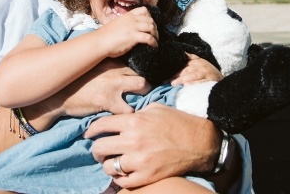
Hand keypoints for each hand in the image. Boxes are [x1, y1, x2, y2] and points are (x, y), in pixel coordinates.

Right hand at [22, 59, 151, 131]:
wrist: (60, 96)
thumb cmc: (76, 83)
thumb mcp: (93, 69)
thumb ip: (108, 68)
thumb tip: (122, 72)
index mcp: (111, 62)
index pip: (135, 63)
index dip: (140, 72)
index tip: (140, 80)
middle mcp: (114, 70)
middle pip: (142, 72)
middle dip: (146, 83)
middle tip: (144, 93)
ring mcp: (113, 85)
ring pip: (142, 86)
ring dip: (143, 96)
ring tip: (139, 103)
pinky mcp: (108, 101)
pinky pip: (129, 109)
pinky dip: (129, 114)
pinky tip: (124, 116)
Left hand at [83, 102, 220, 187]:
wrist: (199, 141)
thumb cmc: (177, 121)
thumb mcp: (154, 108)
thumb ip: (134, 112)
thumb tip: (120, 116)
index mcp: (133, 121)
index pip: (101, 125)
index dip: (91, 130)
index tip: (89, 133)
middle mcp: (133, 141)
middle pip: (99, 147)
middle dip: (96, 149)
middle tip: (98, 149)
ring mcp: (139, 161)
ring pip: (108, 166)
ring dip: (107, 164)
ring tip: (111, 161)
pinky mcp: (147, 176)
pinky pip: (122, 181)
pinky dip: (119, 178)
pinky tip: (122, 172)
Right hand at [97, 7, 158, 57]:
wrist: (99, 42)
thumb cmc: (105, 36)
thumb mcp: (116, 24)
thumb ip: (125, 24)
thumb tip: (131, 29)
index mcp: (127, 16)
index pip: (144, 10)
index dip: (150, 17)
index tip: (150, 24)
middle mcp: (131, 20)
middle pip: (150, 20)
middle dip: (155, 27)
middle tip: (155, 34)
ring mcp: (133, 28)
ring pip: (151, 28)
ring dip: (156, 35)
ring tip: (155, 41)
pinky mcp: (133, 37)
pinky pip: (149, 38)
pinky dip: (154, 42)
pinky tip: (154, 46)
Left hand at [170, 53, 223, 85]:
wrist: (222, 80)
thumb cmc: (208, 71)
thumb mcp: (201, 62)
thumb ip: (191, 57)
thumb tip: (181, 52)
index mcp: (198, 61)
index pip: (184, 65)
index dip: (174, 70)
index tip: (166, 75)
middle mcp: (201, 66)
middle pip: (186, 70)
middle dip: (176, 76)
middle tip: (167, 81)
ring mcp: (206, 74)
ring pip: (192, 75)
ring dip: (182, 79)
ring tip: (173, 83)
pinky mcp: (210, 81)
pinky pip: (201, 83)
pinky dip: (194, 84)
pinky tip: (186, 86)